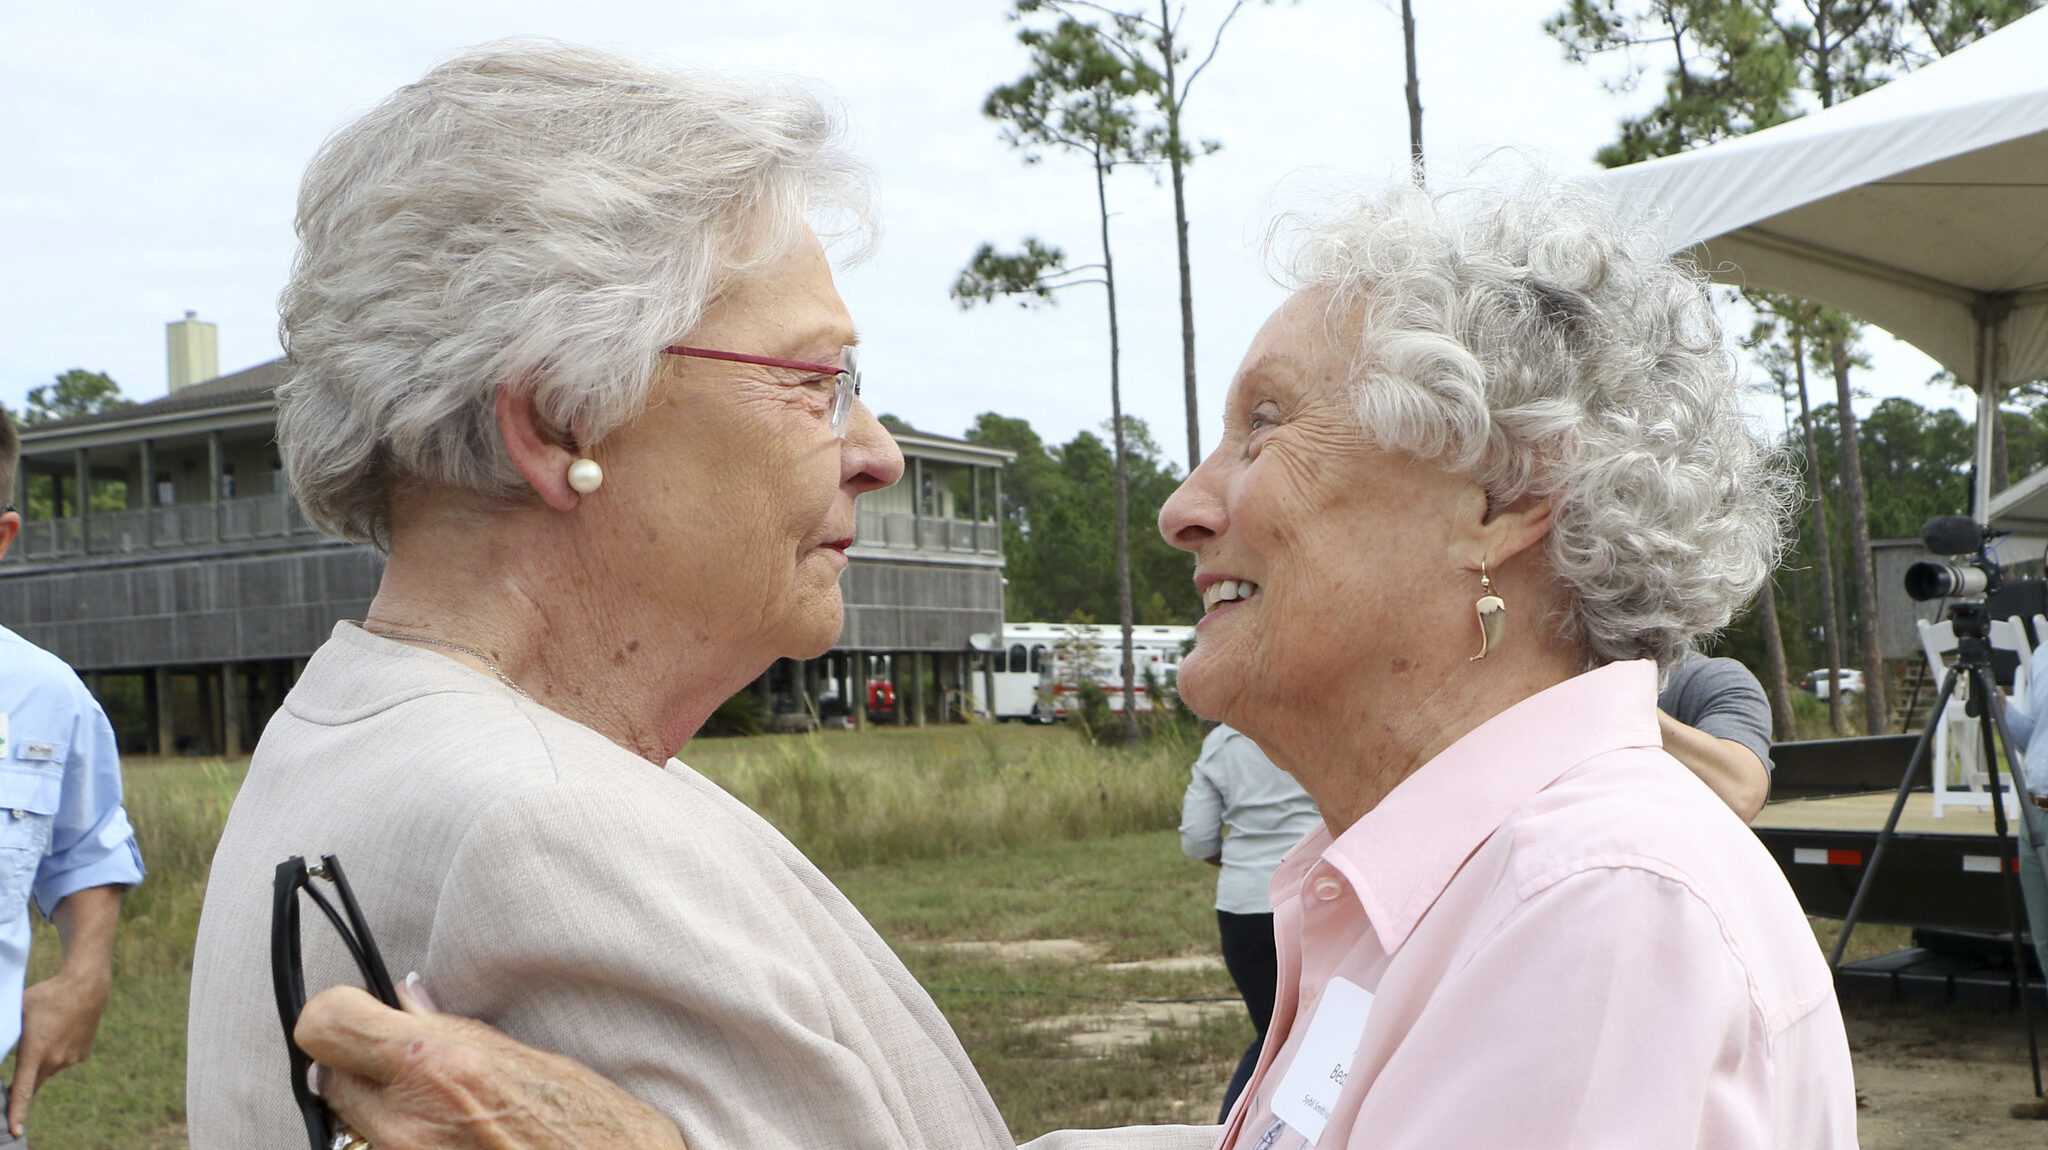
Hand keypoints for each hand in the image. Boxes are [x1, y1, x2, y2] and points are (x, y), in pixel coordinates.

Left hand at [8, 966, 110, 1134]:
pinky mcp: (82, 1054)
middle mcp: (54, 1060)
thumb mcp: (17, 1011)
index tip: (15, 1130)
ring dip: (44, 1060)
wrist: (87, 986)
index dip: (16, 1112)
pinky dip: (59, 1052)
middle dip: (25, 1080)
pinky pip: (63, 1061)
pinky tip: (63, 1031)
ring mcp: (70, 1059)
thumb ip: (7, 1034)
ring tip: (50, 1030)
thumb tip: (1, 1044)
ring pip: (49, 1070)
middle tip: (26, 1057)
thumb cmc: (47, 995)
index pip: (22, 1090)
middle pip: (33, 1082)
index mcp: (35, 1052)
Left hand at [297, 983, 686, 1149]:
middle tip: (409, 1068)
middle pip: (331, 1076)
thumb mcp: (541, 1064)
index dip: (339, 1015)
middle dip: (362, 1067)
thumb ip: (461, 1034)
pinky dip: (406, 1142)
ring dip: (385, 1113)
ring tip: (445, 1114)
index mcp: (437, 1065)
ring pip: (355, 1125)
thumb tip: (412, 1004)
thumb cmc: (602, 1134)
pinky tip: (457, 1141)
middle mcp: (406, 1122)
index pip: (326, 1024)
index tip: (361, 1016)